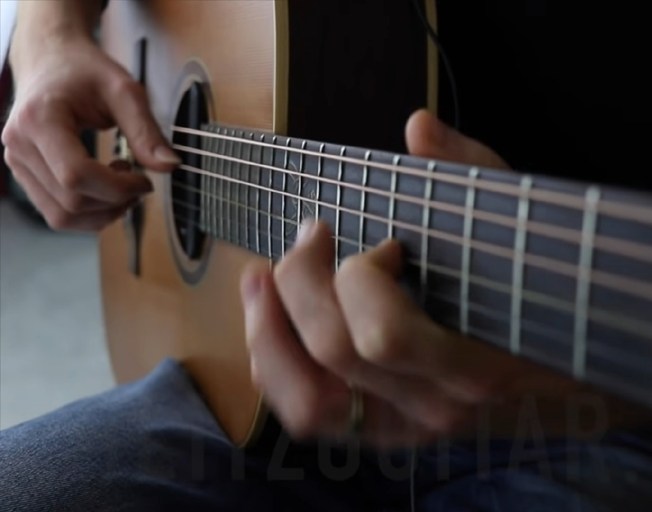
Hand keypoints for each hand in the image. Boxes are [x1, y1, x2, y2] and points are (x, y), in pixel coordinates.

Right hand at [2, 31, 178, 230]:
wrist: (49, 59)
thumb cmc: (84, 70)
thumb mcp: (124, 91)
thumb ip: (146, 130)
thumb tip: (170, 166)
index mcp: (40, 119)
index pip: (76, 175)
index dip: (118, 188)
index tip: (145, 181)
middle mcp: (20, 144)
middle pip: (71, 201)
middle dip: (115, 201)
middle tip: (139, 182)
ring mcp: (18, 163)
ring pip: (62, 216)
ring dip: (103, 212)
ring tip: (121, 185)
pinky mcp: (25, 175)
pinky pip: (57, 213)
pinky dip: (89, 212)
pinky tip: (105, 190)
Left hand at [239, 110, 537, 448]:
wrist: (553, 367)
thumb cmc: (529, 289)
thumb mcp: (511, 227)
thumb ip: (470, 174)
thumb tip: (419, 126)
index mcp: (475, 364)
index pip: (382, 334)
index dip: (362, 275)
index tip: (385, 244)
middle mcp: (433, 405)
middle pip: (333, 350)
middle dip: (303, 276)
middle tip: (312, 234)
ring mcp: (400, 427)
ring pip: (307, 401)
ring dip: (268, 330)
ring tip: (259, 275)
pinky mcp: (376, 430)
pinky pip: (305, 412)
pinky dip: (274, 364)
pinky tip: (270, 315)